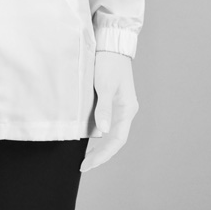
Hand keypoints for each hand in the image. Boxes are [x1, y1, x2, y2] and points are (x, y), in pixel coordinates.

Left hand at [80, 50, 138, 171]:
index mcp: (127, 109)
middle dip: (100, 154)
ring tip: (84, 156)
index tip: (88, 164)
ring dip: (98, 145)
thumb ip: (104, 108)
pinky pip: (103, 121)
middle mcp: (124, 110)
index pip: (117, 139)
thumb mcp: (105, 85)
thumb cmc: (109, 62)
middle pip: (114, 139)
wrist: (110, 43)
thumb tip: (101, 131)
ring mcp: (117, 105)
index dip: (103, 154)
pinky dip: (95, 132)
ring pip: (109, 132)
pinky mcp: (108, 99)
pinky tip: (86, 136)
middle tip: (84, 165)